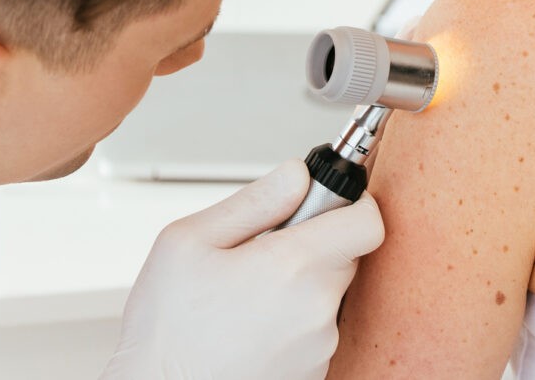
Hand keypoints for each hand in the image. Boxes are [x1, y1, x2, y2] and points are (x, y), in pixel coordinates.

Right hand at [102, 158, 384, 379]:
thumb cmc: (167, 328)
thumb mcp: (189, 241)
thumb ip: (255, 200)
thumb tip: (299, 174)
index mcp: (293, 266)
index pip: (367, 221)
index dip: (351, 203)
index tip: (325, 203)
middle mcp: (317, 310)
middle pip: (345, 255)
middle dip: (312, 245)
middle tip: (261, 254)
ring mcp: (319, 347)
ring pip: (327, 294)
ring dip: (299, 287)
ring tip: (245, 299)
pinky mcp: (314, 373)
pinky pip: (315, 331)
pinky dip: (292, 323)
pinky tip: (250, 328)